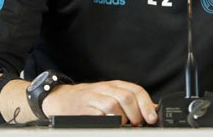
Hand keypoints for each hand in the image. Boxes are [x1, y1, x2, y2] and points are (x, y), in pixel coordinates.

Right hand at [42, 80, 157, 125]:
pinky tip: (108, 125)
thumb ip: (130, 101)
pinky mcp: (82, 109)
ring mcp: (93, 98)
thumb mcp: (110, 95)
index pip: (136, 91)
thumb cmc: (89, 99)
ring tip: (122, 125)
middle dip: (135, 115)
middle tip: (135, 125)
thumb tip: (152, 110)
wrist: (61, 98)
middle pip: (127, 98)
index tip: (151, 119)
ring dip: (122, 119)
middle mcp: (105, 89)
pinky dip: (106, 121)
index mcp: (115, 85)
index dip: (146, 105)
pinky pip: (97, 114)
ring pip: (113, 105)